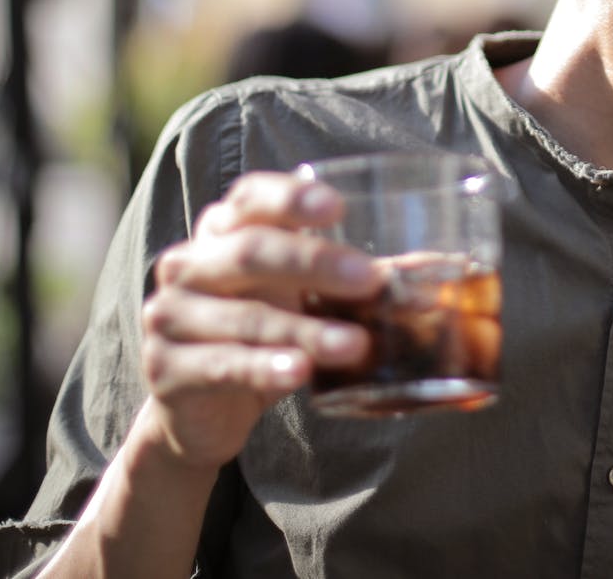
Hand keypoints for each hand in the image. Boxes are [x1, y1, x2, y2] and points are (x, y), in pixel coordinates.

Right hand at [136, 167, 383, 470]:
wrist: (195, 413)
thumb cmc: (261, 335)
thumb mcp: (301, 299)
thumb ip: (357, 280)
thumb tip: (446, 269)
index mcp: (220, 232)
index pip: (249, 198)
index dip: (290, 199)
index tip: (338, 206)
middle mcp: (188, 265)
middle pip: (251, 252)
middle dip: (314, 263)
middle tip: (370, 280)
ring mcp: (169, 316)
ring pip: (244, 316)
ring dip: (305, 329)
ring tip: (355, 344)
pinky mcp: (166, 369)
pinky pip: (222, 365)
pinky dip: (264, 368)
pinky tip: (299, 374)